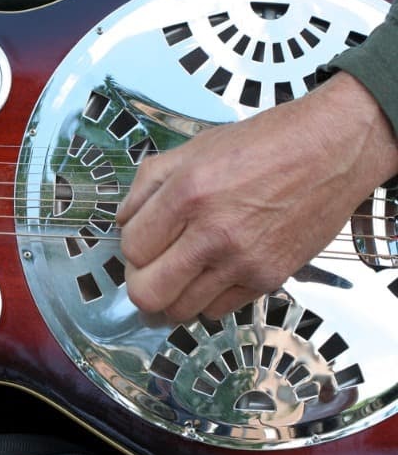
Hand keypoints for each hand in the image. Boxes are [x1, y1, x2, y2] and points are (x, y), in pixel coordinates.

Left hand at [116, 72, 397, 321]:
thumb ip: (147, 185)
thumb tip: (123, 221)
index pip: (131, 249)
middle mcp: (213, 234)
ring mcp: (243, 262)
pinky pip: (217, 311)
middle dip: (140, 284)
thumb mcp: (192, 149)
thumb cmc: (262, 143)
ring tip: (180, 273)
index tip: (141, 240)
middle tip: (150, 269)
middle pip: (148, 294)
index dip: (129, 248)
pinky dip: (206, 299)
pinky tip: (211, 274)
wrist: (332, 150)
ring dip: (172, 297)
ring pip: (181, 311)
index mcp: (187, 194)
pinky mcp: (269, 279)